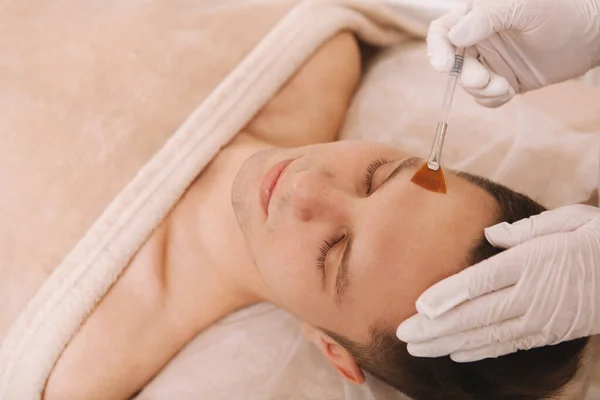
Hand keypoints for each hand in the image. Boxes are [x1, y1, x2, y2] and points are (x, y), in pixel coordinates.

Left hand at [396, 204, 599, 361]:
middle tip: (403, 335)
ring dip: (449, 343)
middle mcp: (531, 294)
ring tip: (418, 348)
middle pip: (476, 315)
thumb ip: (524, 230)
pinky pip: (508, 344)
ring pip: (487, 335)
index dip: (448, 296)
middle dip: (436, 328)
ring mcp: (540, 318)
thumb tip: (489, 234)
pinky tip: (455, 353)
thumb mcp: (566, 221)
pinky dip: (480, 350)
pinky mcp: (548, 333)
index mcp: (530, 263)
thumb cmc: (594, 239)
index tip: (419, 307)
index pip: (481, 282)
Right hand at [428, 0, 599, 106]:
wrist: (591, 37)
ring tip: (503, 87)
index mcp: (478, 14)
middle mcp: (479, 37)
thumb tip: (454, 37)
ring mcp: (490, 60)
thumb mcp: (523, 7)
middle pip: (452, 62)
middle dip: (465, 75)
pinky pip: (483, 96)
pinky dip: (490, 99)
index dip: (437, 48)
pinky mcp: (501, 79)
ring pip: (467, 82)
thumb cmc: (562, 11)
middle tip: (484, 80)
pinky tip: (508, 91)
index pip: (443, 30)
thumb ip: (487, 18)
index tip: (445, 66)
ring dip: (480, 89)